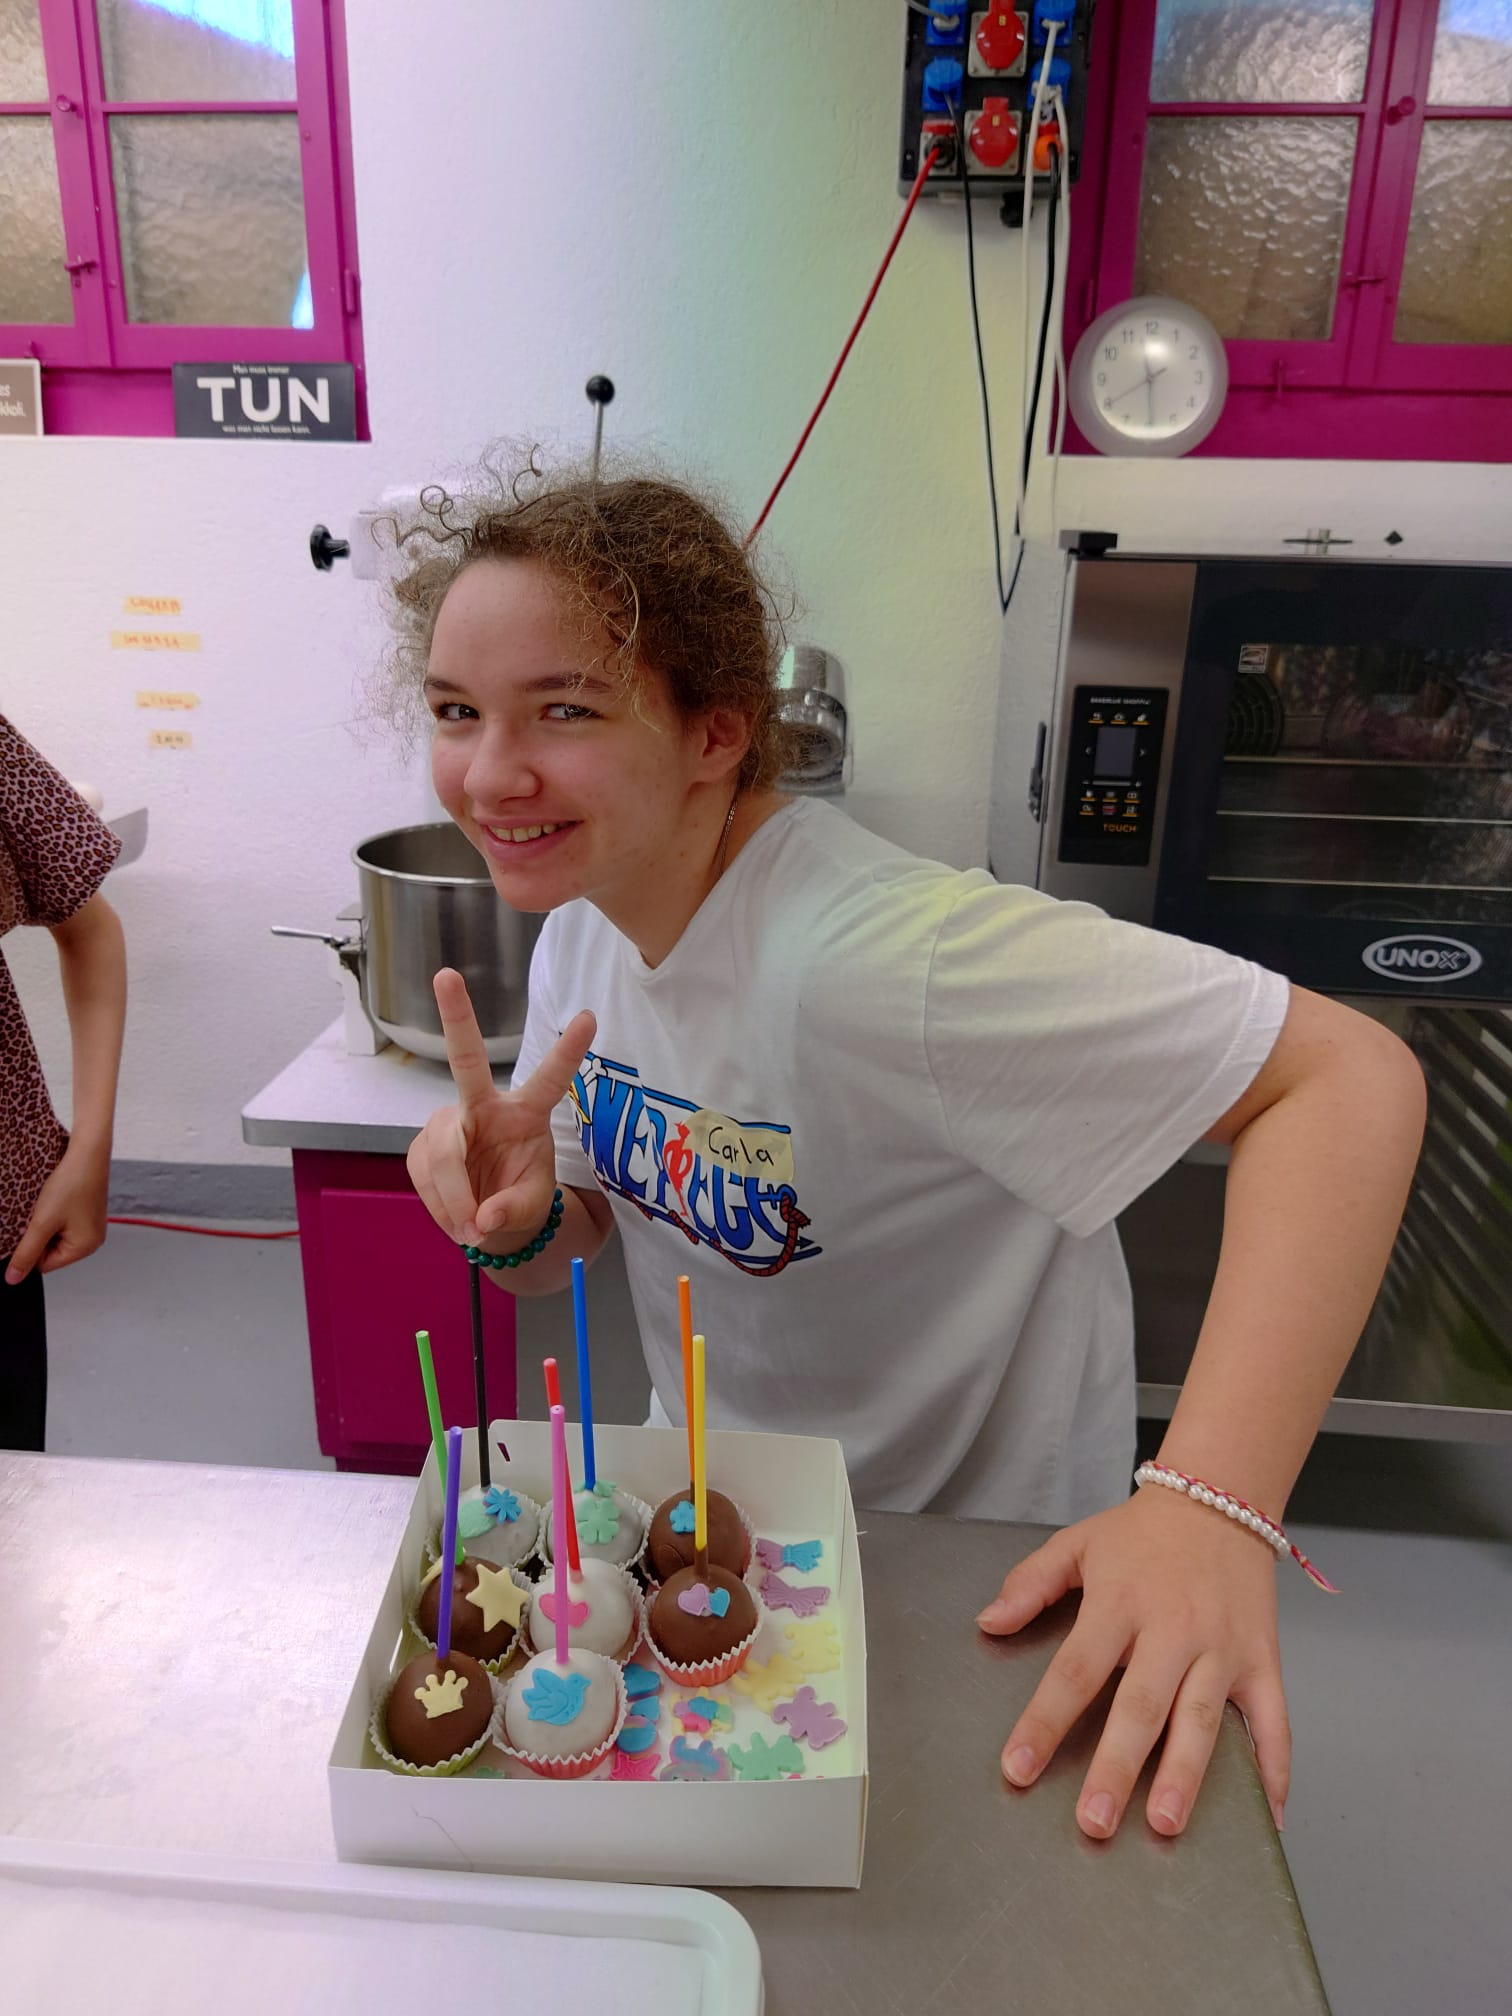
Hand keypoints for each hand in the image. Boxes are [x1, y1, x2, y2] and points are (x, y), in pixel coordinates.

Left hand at [5, 1141, 110, 1283]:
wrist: (86, 1153)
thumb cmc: (72, 1184)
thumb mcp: (41, 1223)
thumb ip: (26, 1253)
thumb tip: (13, 1278)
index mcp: (85, 1247)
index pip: (45, 1264)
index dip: (33, 1246)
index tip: (35, 1224)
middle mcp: (92, 1240)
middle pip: (50, 1251)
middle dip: (41, 1233)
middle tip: (44, 1211)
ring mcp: (91, 1226)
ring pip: (54, 1235)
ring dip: (46, 1222)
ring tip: (52, 1202)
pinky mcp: (88, 1213)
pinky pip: (63, 1223)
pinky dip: (55, 1213)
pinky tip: (59, 1198)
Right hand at [406, 968, 595, 1253]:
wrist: (485, 1219)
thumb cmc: (516, 1198)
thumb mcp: (529, 1208)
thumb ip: (512, 1210)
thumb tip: (484, 1217)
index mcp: (526, 1113)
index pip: (550, 1079)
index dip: (569, 1051)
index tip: (590, 1017)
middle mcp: (483, 1105)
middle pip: (465, 1060)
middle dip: (456, 1015)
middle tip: (446, 974)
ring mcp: (448, 1121)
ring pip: (444, 1156)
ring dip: (456, 1200)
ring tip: (472, 1229)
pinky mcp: (421, 1144)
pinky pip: (426, 1177)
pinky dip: (441, 1206)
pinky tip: (455, 1216)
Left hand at [976, 1485, 1288, 1838]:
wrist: (1221, 1499)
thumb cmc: (1142, 1533)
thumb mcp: (1078, 1543)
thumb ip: (1031, 1583)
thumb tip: (988, 1623)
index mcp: (1120, 1603)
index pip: (1075, 1671)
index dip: (1044, 1722)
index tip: (1017, 1769)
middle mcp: (1172, 1630)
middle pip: (1140, 1705)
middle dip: (1116, 1767)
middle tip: (1095, 1821)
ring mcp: (1222, 1648)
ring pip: (1202, 1720)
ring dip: (1185, 1775)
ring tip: (1166, 1824)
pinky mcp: (1263, 1659)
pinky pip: (1273, 1720)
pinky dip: (1275, 1769)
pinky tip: (1268, 1818)